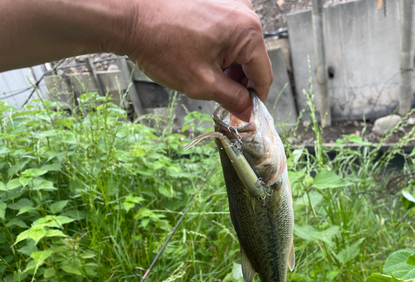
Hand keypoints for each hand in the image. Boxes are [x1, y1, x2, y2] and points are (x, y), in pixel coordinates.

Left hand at [122, 0, 271, 120]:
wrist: (128, 15)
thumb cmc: (161, 45)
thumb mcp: (202, 83)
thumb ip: (232, 99)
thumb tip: (248, 112)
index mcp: (247, 31)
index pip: (264, 74)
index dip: (256, 100)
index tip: (246, 115)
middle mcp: (244, 11)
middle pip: (252, 59)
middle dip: (239, 82)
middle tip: (221, 100)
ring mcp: (229, 3)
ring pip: (239, 47)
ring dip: (228, 67)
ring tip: (203, 76)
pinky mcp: (215, 1)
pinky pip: (227, 33)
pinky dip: (219, 50)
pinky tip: (199, 58)